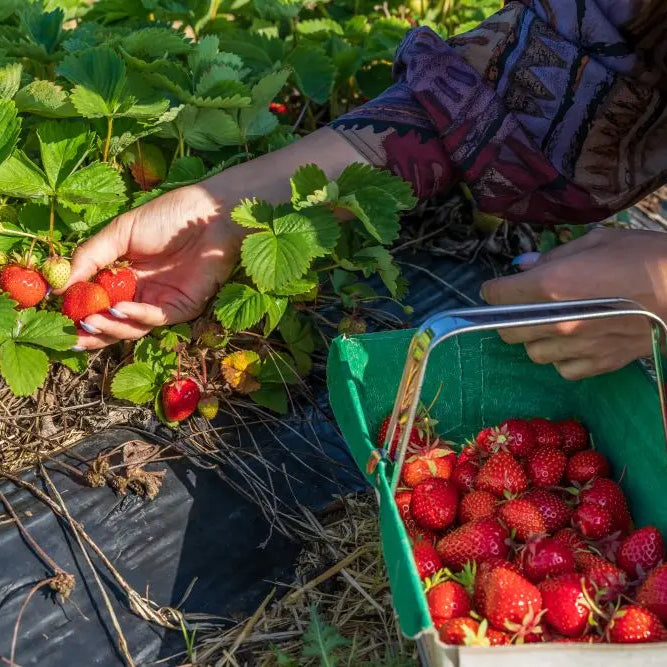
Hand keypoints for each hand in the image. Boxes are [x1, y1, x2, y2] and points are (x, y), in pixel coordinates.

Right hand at [63, 183, 243, 349]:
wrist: (209, 213)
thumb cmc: (167, 217)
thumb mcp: (120, 232)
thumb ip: (90, 257)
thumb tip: (58, 287)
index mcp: (125, 277)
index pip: (97, 302)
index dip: (78, 312)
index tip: (56, 317)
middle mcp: (142, 293)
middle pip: (113, 323)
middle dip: (91, 332)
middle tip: (70, 334)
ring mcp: (162, 302)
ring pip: (132, 327)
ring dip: (110, 327)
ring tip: (89, 321)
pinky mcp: (183, 307)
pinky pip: (155, 319)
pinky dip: (136, 316)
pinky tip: (118, 309)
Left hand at [480, 228, 666, 379]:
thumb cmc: (644, 258)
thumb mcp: (597, 242)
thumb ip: (554, 256)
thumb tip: (524, 265)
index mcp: (551, 285)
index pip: (499, 295)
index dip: (495, 291)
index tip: (499, 288)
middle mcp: (556, 321)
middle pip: (507, 331)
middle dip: (508, 318)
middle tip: (523, 307)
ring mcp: (576, 346)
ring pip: (532, 353)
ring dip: (535, 340)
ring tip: (552, 326)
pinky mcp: (597, 363)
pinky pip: (563, 369)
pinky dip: (562, 359)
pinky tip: (574, 343)